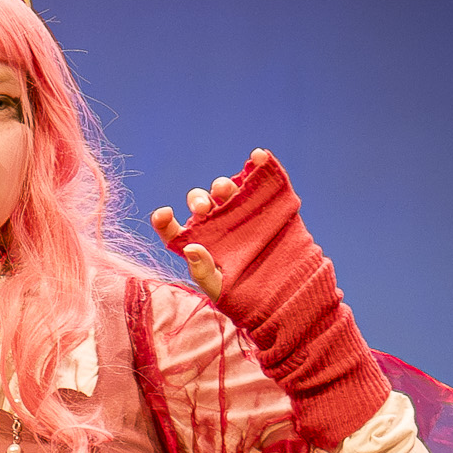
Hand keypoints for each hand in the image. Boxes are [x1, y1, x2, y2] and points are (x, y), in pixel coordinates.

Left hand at [150, 149, 271, 300]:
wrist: (287, 290)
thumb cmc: (245, 295)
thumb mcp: (220, 288)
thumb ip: (203, 270)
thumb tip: (190, 249)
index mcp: (198, 244)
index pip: (174, 229)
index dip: (165, 221)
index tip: (164, 214)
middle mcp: (215, 223)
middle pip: (201, 202)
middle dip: (199, 200)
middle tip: (202, 209)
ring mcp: (240, 211)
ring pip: (224, 190)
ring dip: (222, 186)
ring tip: (224, 191)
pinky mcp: (264, 202)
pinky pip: (258, 178)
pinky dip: (258, 164)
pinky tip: (257, 157)